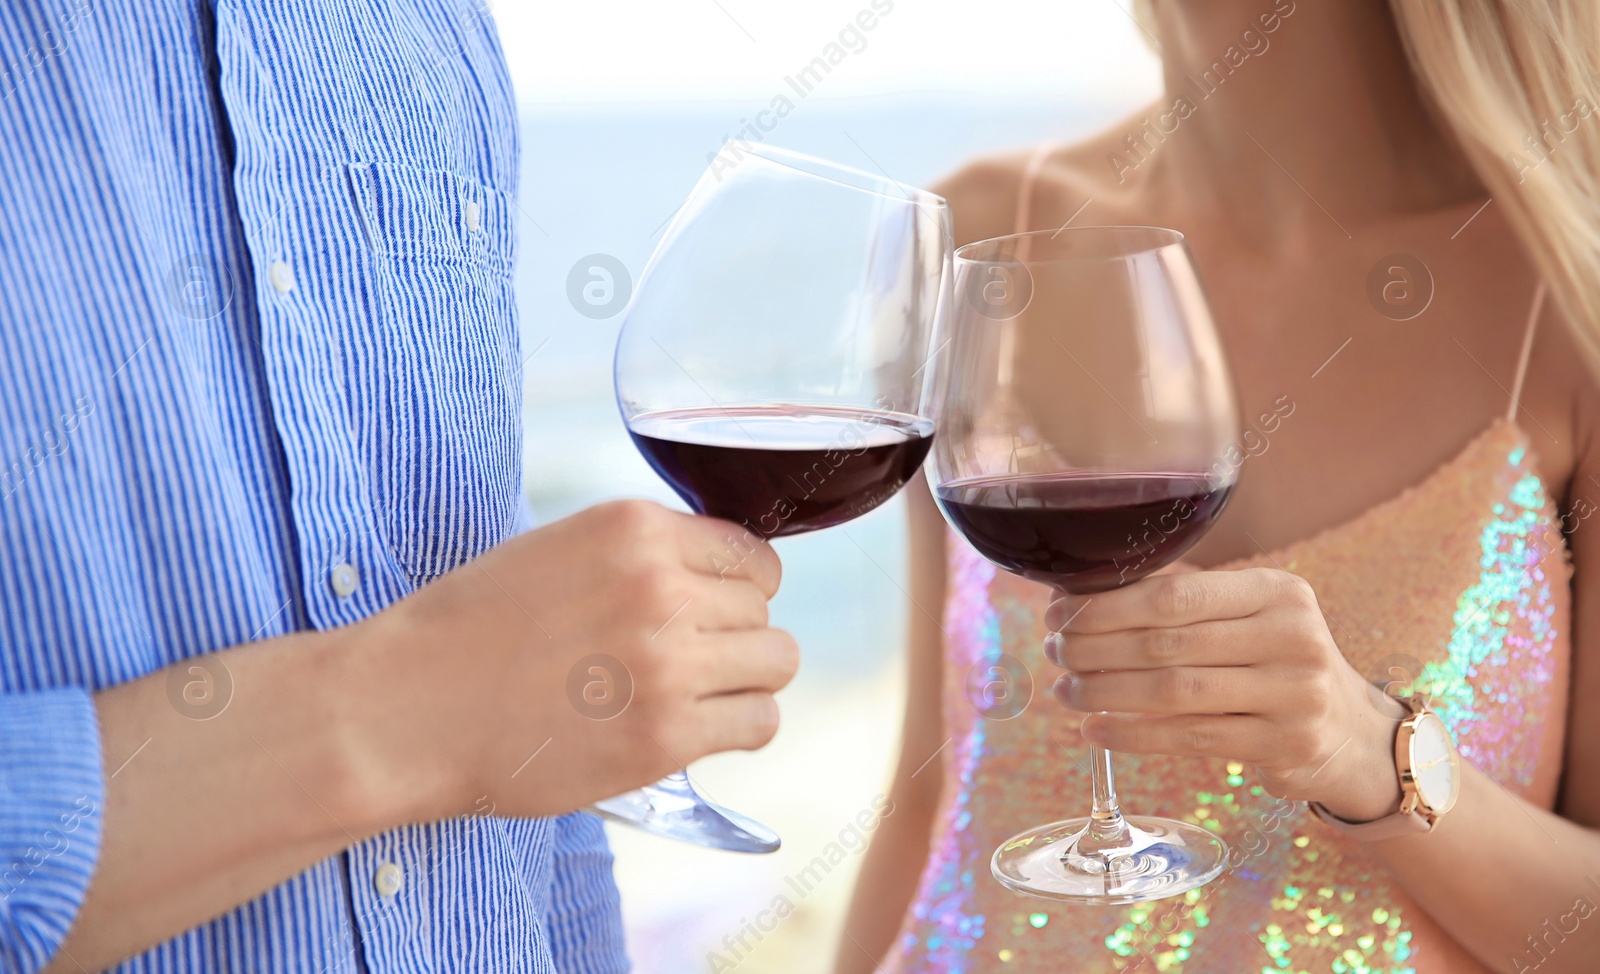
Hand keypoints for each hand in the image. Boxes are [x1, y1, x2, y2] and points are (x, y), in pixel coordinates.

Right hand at [340, 499, 797, 824]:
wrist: (408, 708)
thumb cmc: (469, 632)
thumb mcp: (559, 551)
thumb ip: (641, 556)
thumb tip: (714, 580)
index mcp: (635, 530)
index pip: (750, 552)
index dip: (738, 587)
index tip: (714, 611)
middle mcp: (662, 587)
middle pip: (764, 609)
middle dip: (735, 635)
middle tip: (688, 662)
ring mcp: (668, 662)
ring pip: (777, 662)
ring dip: (746, 681)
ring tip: (700, 696)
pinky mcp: (664, 735)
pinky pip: (759, 723)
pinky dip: (739, 729)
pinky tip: (697, 729)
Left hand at [1043, 567, 1408, 821]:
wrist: (1350, 732)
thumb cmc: (1273, 662)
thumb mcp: (1249, 617)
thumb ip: (1182, 600)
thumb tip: (1081, 593)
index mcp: (1276, 591)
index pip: (1174, 594)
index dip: (1106, 606)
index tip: (1059, 614)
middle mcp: (1292, 637)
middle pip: (1167, 643)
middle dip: (1095, 648)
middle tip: (1054, 652)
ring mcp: (1293, 694)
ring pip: (1173, 692)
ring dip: (1105, 692)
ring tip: (1066, 692)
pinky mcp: (1285, 745)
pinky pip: (1189, 738)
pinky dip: (1132, 734)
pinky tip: (1095, 729)